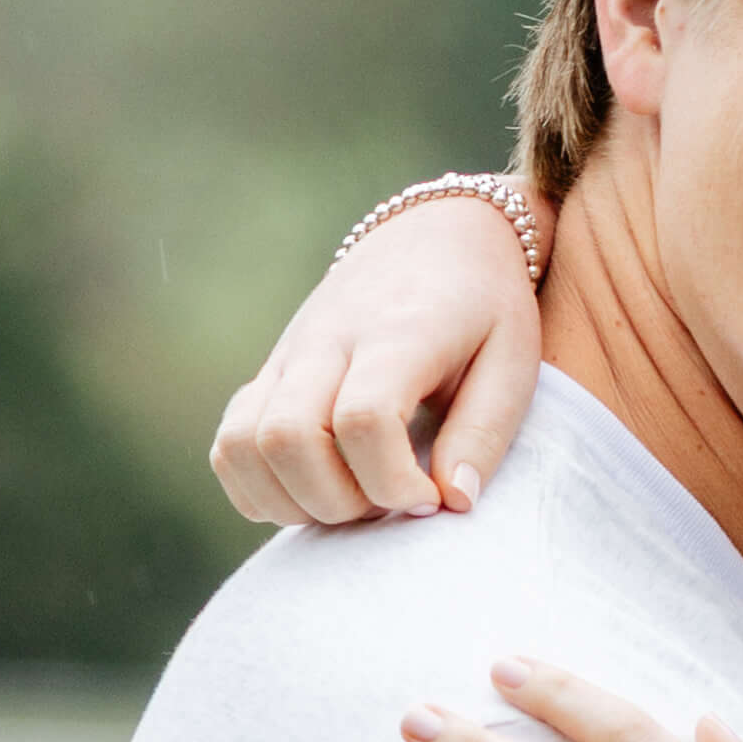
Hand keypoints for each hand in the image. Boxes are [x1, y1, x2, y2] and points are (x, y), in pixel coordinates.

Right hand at [218, 185, 548, 525]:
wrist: (435, 236)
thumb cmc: (484, 307)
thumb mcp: (514, 361)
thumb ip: (483, 432)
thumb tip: (452, 503)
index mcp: (396, 331)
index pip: (361, 420)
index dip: (392, 481)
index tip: (431, 498)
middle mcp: (326, 340)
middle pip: (288, 438)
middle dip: (339, 502)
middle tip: (391, 504)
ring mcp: (286, 356)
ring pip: (242, 446)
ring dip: (292, 502)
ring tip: (353, 503)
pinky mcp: (268, 374)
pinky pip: (228, 446)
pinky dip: (258, 489)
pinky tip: (315, 493)